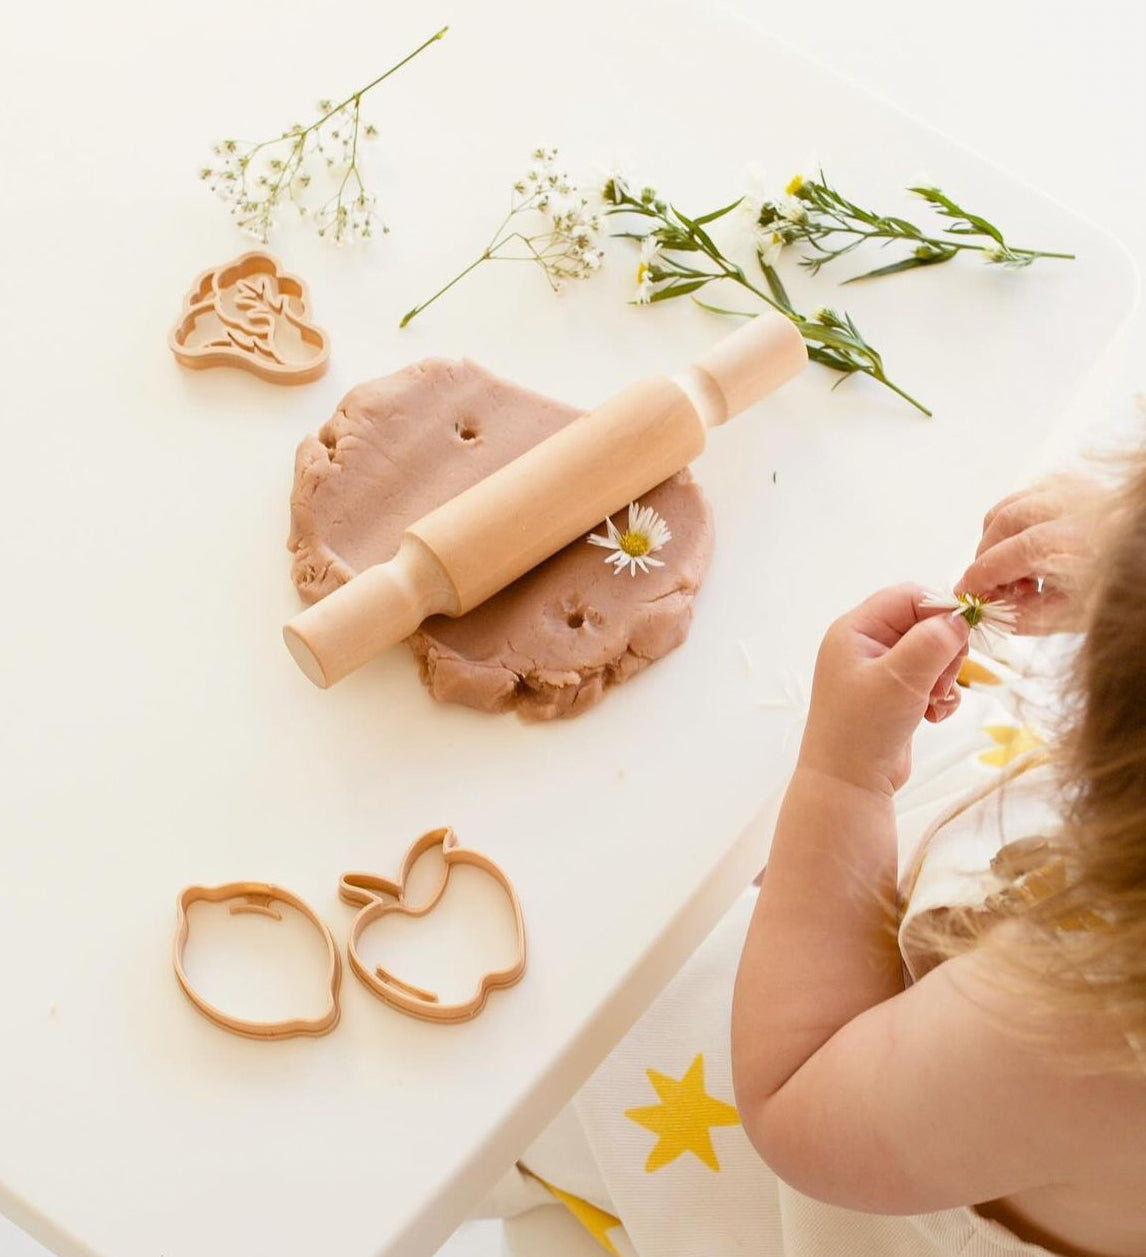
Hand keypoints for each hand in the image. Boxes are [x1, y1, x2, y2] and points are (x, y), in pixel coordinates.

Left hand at [799, 585, 969, 795]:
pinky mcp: (894, 695)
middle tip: (942, 679)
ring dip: (945, 676)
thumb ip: (932, 642)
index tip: (965, 634)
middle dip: (944, 650)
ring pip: (932, 653)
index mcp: (855, 630)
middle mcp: (865, 645)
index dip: (940, 610)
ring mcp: (879, 671)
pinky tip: (933, 716)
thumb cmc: (863, 728)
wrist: (848, 785)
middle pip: (924, 623)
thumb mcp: (899, 678)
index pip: (908, 597)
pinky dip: (940, 695)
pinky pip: (931, 679)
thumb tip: (960, 618)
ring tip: (933, 701)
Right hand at [956, 473, 1110, 633]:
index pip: (1010, 554)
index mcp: (1078, 543)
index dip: (980, 575)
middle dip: (985, 556)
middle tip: (989, 584)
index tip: (966, 592)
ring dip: (996, 538)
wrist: (1139, 561)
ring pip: (1009, 505)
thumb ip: (1023, 615)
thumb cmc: (1111, 590)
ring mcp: (1073, 490)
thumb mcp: (1070, 616)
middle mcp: (1075, 508)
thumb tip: (985, 607)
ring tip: (1013, 569)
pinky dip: (1012, 522)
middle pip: (1005, 522)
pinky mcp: (1071, 483)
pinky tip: (1027, 548)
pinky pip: (1023, 496)